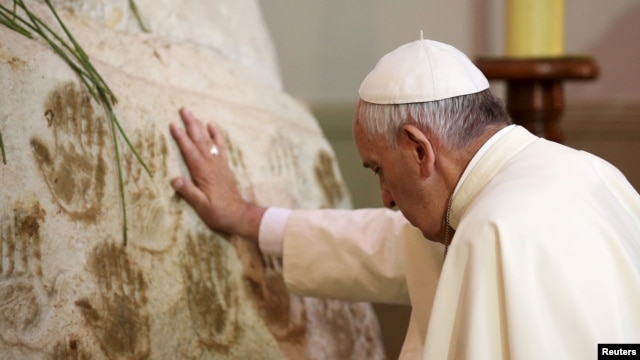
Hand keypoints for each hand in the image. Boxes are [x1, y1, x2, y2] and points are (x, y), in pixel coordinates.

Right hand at [169, 108, 264, 240]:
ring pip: (208, 140)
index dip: (181, 138)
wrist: (237, 215)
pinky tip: (212, 125)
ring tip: (193, 114)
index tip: (172, 125)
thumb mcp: (201, 206)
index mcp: (203, 173)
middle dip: (191, 124)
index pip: (189, 151)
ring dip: (200, 126)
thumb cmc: (217, 212)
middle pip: (199, 140)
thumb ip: (188, 192)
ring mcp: (218, 164)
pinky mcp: (224, 166)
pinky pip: (220, 146)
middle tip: (183, 109)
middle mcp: (211, 165)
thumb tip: (174, 180)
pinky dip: (216, 135)